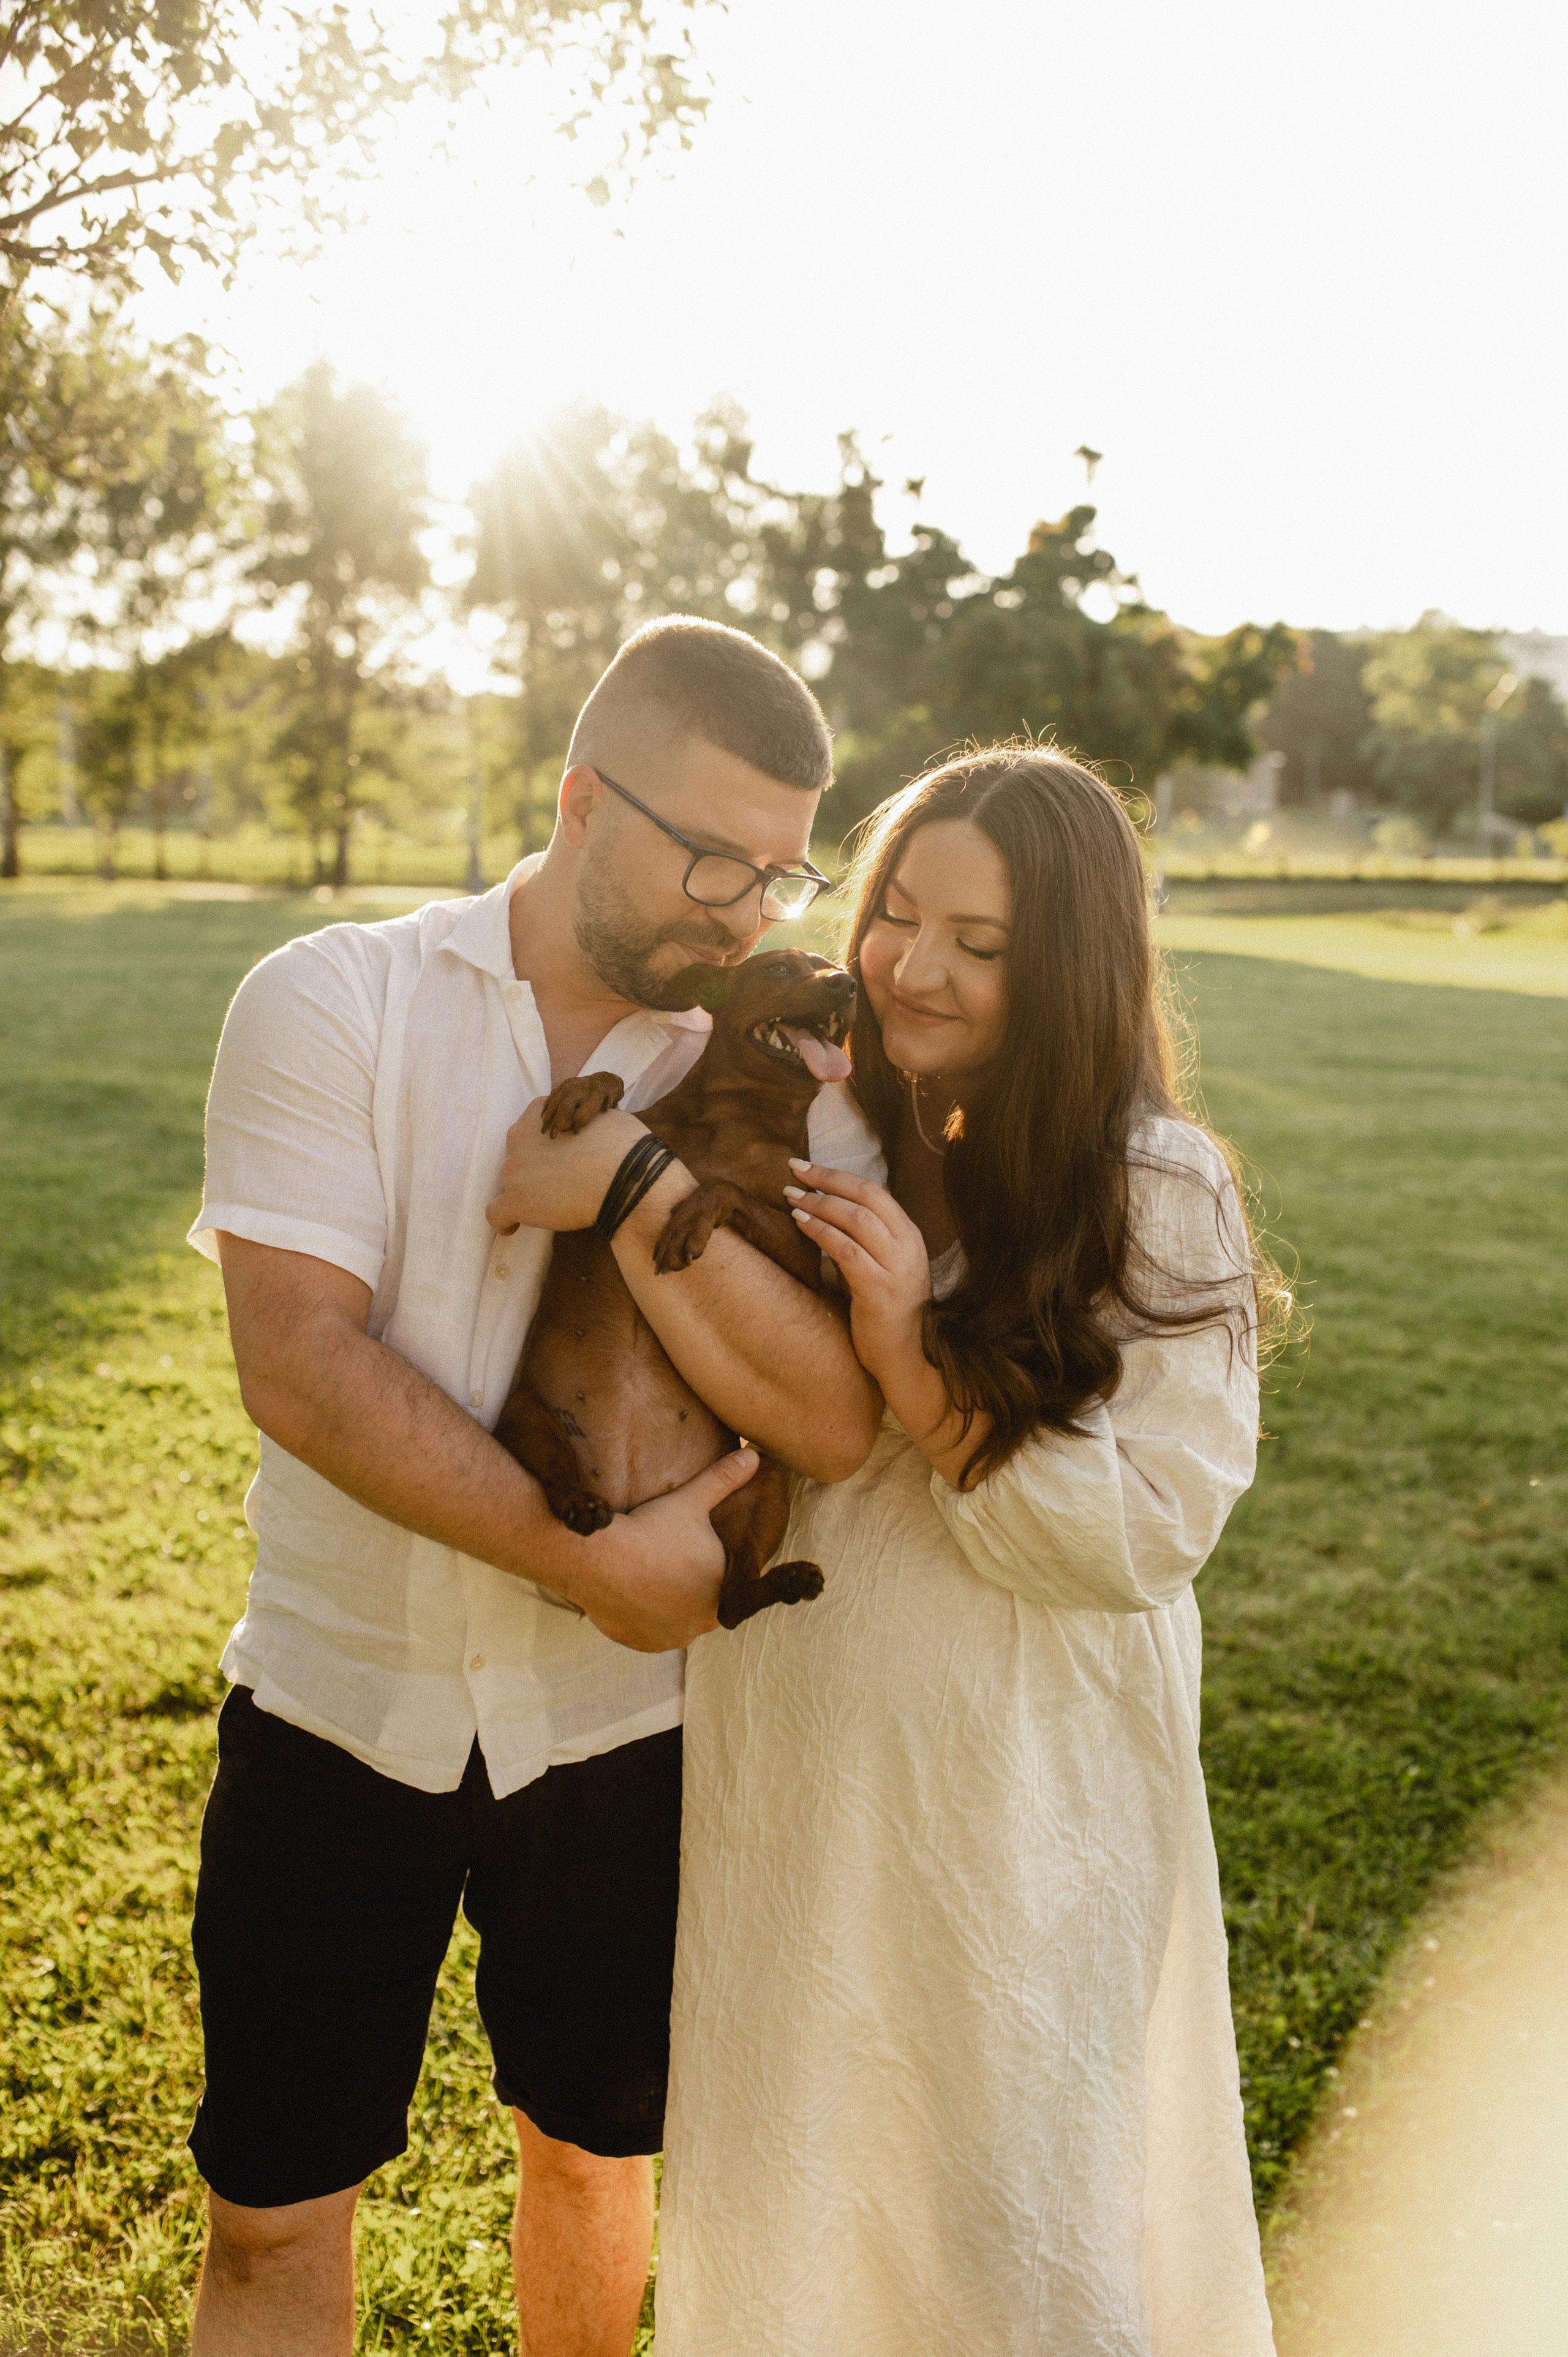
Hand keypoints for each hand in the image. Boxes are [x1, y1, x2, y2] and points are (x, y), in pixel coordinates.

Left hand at [487, 1099, 651, 1235]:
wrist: (626, 1178)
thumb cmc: (625, 1146)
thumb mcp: (601, 1115)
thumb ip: (581, 1118)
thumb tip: (585, 1125)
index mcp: (538, 1113)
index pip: (529, 1130)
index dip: (542, 1146)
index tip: (557, 1157)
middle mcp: (519, 1137)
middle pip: (516, 1158)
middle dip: (533, 1170)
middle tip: (559, 1182)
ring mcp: (513, 1170)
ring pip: (508, 1184)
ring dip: (524, 1193)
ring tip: (548, 1206)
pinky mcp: (515, 1201)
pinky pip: (495, 1214)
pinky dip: (504, 1221)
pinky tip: (515, 1227)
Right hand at [562, 1448, 759, 1649]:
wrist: (596, 1559)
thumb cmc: (649, 1530)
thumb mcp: (692, 1500)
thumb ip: (725, 1480)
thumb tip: (755, 1456)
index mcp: (722, 1594)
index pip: (730, 1584)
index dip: (717, 1566)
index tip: (702, 1551)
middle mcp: (701, 1624)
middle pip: (704, 1604)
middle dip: (695, 1585)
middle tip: (675, 1560)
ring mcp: (669, 1638)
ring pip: (677, 1619)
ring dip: (671, 1604)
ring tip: (656, 1576)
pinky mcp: (641, 1643)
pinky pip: (650, 1632)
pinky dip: (646, 1617)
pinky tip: (638, 1595)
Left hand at [783, 1159, 931, 1388]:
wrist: (904, 1359)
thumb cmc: (884, 1314)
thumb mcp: (881, 1268)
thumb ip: (864, 1240)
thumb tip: (825, 1210)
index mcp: (911, 1237)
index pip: (876, 1192)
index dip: (838, 1176)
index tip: (807, 1168)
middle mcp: (909, 1247)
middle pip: (867, 1196)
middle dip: (827, 1179)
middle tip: (793, 1169)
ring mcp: (898, 1269)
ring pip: (857, 1219)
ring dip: (819, 1203)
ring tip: (791, 1196)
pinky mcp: (880, 1291)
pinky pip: (846, 1250)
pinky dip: (820, 1232)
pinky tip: (799, 1223)